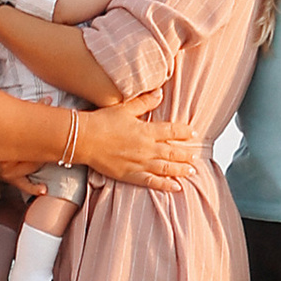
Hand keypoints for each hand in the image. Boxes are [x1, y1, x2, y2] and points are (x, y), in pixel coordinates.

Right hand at [76, 94, 200, 190]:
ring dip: (181, 170)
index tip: (193, 133)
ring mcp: (139, 163)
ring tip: (192, 171)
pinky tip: (176, 186)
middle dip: (186, 155)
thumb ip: (144, 102)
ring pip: (166, 168)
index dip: (184, 132)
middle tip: (196, 156)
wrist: (84, 139)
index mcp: (147, 131)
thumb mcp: (124, 107)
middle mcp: (147, 148)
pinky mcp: (130, 175)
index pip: (172, 131)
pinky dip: (165, 185)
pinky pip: (152, 182)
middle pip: (172, 152)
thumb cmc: (101, 122)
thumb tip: (159, 93)